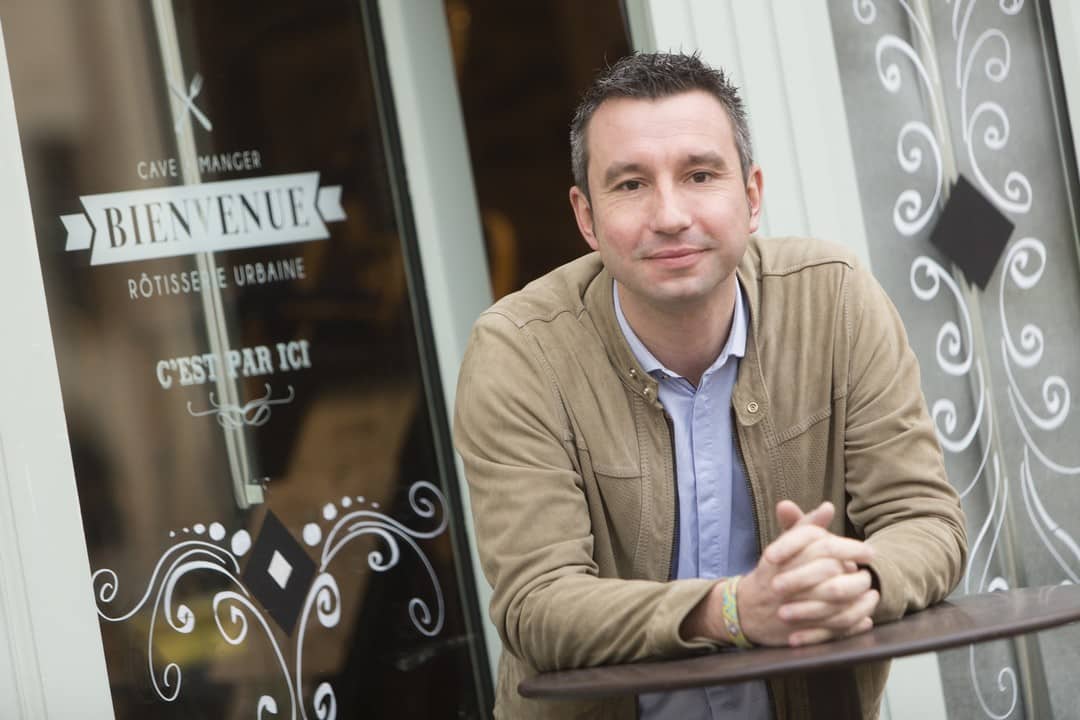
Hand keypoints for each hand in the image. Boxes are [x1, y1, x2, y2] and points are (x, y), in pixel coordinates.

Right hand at [737, 501, 878, 646]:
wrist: (743, 611)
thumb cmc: (770, 574)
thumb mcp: (782, 546)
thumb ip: (804, 526)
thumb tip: (828, 506)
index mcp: (779, 556)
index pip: (818, 544)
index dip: (848, 547)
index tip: (869, 551)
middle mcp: (783, 579)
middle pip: (828, 570)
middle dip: (855, 572)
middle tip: (868, 574)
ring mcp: (789, 606)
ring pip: (833, 600)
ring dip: (857, 597)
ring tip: (870, 593)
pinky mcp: (797, 631)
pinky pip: (831, 627)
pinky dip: (852, 622)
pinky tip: (865, 617)